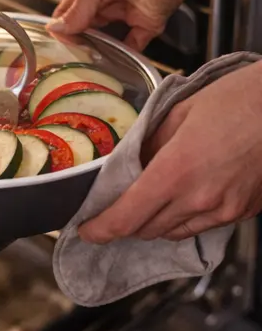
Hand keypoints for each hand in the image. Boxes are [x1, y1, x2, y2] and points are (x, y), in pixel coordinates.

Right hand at [48, 0, 196, 50]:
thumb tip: (57, 30)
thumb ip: (76, 11)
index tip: (57, 42)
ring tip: (91, 61)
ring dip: (100, 50)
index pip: (68, 12)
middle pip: (86, 27)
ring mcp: (126, 13)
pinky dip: (126, 56)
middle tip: (73, 55)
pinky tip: (117, 62)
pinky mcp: (147, 25)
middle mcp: (106, 1)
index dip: (61, 27)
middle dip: (79, 41)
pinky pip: (134, 45)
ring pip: (107, 39)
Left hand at [78, 61, 261, 242]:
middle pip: (148, 229)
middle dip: (124, 224)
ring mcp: (226, 209)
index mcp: (177, 171)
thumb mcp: (177, 112)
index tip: (86, 230)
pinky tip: (179, 198)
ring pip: (175, 232)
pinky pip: (202, 226)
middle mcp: (201, 199)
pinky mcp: (245, 211)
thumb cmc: (235, 99)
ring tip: (142, 202)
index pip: (128, 216)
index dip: (102, 229)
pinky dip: (182, 219)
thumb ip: (148, 143)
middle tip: (109, 209)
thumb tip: (129, 163)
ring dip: (153, 223)